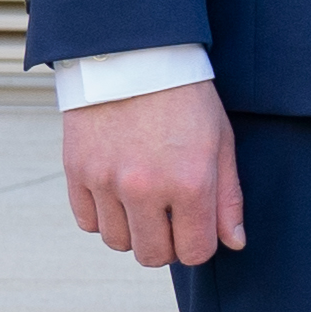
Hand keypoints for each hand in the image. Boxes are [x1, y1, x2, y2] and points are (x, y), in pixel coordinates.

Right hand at [61, 80, 244, 267]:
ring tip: (143, 203)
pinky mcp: (77, 171)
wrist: (134, 56)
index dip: (198, 246)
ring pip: (117, 242)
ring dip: (133, 231)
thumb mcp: (220, 142)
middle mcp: (145, 188)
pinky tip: (117, 195)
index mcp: (190, 182)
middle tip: (170, 220)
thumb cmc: (186, 98)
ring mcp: (106, 181)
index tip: (196, 229)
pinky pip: (87, 222)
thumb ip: (228, 198)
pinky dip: (103, 217)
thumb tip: (233, 243)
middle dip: (166, 245)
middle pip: (152, 255)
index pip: (194, 252)